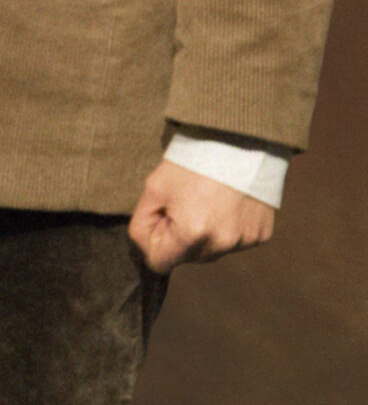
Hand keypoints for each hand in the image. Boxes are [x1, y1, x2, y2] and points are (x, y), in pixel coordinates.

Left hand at [128, 158, 275, 271]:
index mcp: (191, 234)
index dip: (152, 243)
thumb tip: (147, 246)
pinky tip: (225, 205)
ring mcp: (244, 241)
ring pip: (210, 251)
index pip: (159, 263)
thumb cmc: (192, 162)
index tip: (159, 219)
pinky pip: (234, 242)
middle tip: (183, 204)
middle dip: (178, 238)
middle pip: (186, 258)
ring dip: (202, 236)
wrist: (240, 142)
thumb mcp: (154, 188)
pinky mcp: (261, 235)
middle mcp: (221, 244)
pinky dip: (225, 229)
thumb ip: (142, 224)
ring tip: (206, 202)